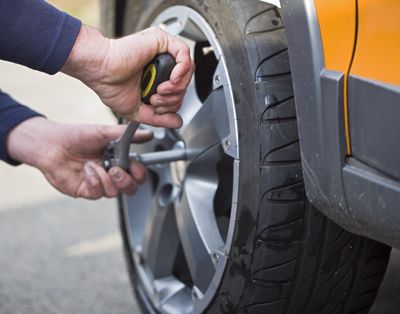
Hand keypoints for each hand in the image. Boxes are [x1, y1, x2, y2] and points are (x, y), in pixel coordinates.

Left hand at [7, 117, 151, 198]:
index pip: (137, 174)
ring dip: (106, 179)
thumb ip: (127, 135)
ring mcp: (99, 183)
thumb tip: (148, 133)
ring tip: (95, 165)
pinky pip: (97, 193)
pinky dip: (93, 181)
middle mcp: (111, 173)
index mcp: (119, 160)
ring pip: (115, 192)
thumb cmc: (76, 136)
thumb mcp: (104, 132)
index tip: (135, 165)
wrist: (51, 144)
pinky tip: (87, 170)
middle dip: (126, 181)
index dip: (140, 173)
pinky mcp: (86, 190)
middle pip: (130, 188)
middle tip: (116, 170)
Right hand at [62, 26, 193, 127]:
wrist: (100, 72)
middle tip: (156, 100)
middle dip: (174, 98)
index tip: (156, 106)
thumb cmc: (110, 85)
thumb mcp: (139, 110)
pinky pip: (184, 54)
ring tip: (160, 91)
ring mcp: (161, 50)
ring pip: (187, 70)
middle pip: (185, 82)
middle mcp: (160, 62)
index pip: (179, 90)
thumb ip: (160, 118)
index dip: (173, 103)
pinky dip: (182, 70)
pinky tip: (170, 79)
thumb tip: (178, 122)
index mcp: (156, 75)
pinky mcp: (161, 40)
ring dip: (177, 87)